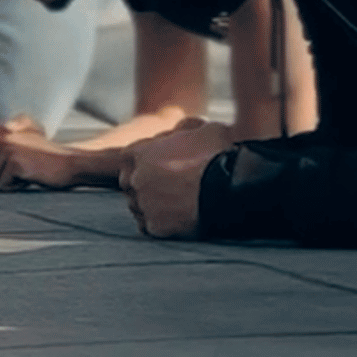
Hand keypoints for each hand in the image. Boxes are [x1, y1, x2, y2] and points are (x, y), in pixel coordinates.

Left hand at [0, 119, 72, 191]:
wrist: (71, 164)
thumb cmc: (46, 164)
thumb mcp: (20, 152)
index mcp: (1, 131)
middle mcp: (2, 136)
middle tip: (11, 177)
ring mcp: (8, 148)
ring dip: (5, 185)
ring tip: (25, 175)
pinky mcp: (15, 162)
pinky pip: (3, 186)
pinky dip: (15, 188)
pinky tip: (30, 179)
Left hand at [119, 119, 241, 241]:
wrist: (229, 188)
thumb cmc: (218, 154)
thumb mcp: (202, 129)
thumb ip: (184, 131)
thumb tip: (187, 131)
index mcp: (139, 152)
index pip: (127, 158)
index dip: (143, 162)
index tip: (157, 166)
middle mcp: (136, 179)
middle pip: (129, 183)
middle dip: (143, 184)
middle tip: (165, 186)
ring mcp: (143, 204)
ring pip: (138, 206)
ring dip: (150, 205)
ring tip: (173, 203)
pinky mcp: (155, 226)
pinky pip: (149, 226)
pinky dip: (159, 223)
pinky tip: (174, 219)